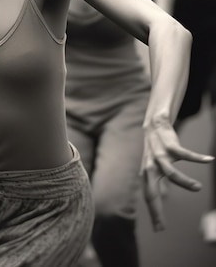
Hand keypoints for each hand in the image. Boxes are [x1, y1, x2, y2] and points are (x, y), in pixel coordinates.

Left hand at [142, 114, 213, 231]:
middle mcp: (150, 168)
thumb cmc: (156, 151)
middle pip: (151, 193)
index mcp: (147, 175)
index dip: (153, 213)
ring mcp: (160, 157)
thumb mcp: (153, 168)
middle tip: (162, 227)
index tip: (159, 229)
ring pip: (171, 174)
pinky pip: (185, 154)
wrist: (154, 126)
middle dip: (156, 210)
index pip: (149, 198)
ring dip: (185, 182)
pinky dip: (197, 158)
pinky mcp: (169, 146)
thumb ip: (156, 182)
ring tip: (199, 188)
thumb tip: (162, 197)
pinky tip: (209, 160)